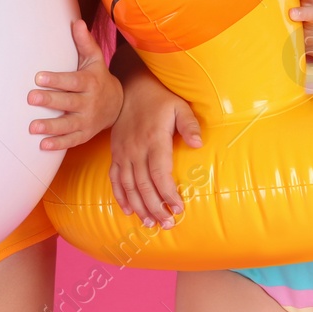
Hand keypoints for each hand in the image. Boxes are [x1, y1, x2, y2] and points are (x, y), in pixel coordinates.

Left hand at [28, 19, 122, 150]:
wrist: (118, 105)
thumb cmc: (99, 78)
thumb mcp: (95, 60)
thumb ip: (84, 42)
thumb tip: (76, 22)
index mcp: (90, 82)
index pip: (72, 81)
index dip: (56, 79)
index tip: (38, 77)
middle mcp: (89, 102)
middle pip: (68, 102)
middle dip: (50, 101)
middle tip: (31, 98)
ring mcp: (87, 120)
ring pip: (68, 124)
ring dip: (51, 126)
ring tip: (32, 127)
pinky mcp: (85, 134)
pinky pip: (72, 141)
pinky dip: (58, 144)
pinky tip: (43, 145)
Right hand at [107, 67, 201, 229]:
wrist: (132, 87)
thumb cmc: (160, 99)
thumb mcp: (179, 106)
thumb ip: (190, 124)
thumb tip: (198, 143)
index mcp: (154, 140)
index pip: (160, 173)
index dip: (168, 193)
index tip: (178, 208)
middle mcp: (136, 149)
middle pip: (144, 185)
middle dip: (156, 207)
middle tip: (168, 224)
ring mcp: (123, 152)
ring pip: (128, 186)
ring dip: (139, 207)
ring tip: (150, 223)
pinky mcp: (116, 153)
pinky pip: (114, 178)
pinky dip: (120, 196)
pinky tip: (128, 210)